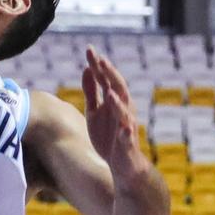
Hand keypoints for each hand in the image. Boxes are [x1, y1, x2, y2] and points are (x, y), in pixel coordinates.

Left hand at [82, 46, 147, 185]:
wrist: (122, 166)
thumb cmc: (108, 136)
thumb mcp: (94, 111)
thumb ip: (91, 91)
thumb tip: (86, 68)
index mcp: (113, 100)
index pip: (105, 79)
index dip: (97, 65)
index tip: (89, 49)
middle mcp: (122, 109)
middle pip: (118, 89)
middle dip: (110, 75)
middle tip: (101, 60)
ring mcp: (126, 126)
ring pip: (125, 111)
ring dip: (117, 102)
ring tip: (110, 92)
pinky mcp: (128, 144)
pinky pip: (128, 137)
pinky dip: (127, 131)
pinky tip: (124, 126)